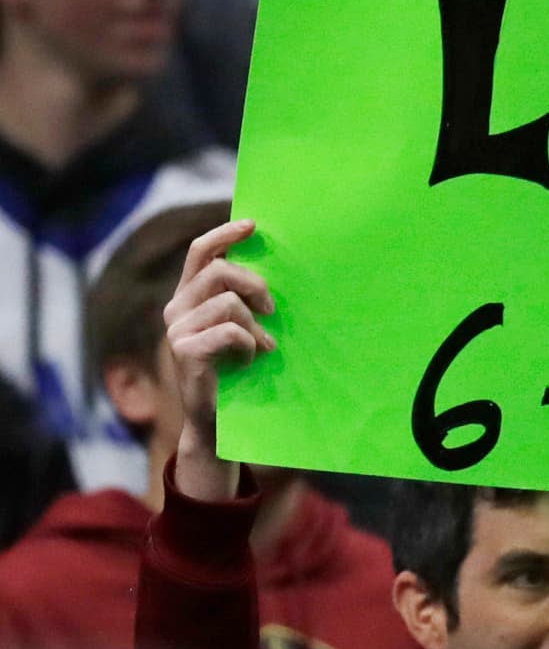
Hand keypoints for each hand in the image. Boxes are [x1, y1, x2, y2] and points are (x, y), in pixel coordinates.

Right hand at [164, 217, 274, 498]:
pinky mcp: (185, 352)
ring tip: (264, 346)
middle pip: (219, 272)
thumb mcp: (240, 330)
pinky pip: (229, 331)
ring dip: (255, 325)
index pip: (201, 253)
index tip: (254, 225)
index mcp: (188, 298)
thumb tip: (273, 272)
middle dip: (254, 284)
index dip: (226, 235)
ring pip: (228, 303)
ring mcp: (177, 331)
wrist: (218, 423)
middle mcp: (176, 309)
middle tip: (273, 309)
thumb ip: (243, 302)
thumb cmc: (236, 373)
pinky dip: (249, 344)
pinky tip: (250, 360)